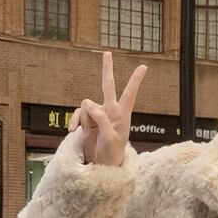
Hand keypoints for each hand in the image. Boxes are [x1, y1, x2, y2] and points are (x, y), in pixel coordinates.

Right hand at [68, 52, 146, 166]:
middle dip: (107, 69)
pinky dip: (74, 121)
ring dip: (85, 119)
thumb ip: (101, 119)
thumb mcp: (109, 138)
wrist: (102, 165)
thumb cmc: (112, 154)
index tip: (143, 67)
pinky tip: (73, 131)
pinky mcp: (87, 120)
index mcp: (122, 115)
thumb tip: (89, 104)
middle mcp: (110, 111)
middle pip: (108, 86)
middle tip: (107, 53)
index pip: (129, 94)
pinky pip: (77, 114)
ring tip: (90, 134)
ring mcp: (98, 115)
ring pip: (86, 105)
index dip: (135, 81)